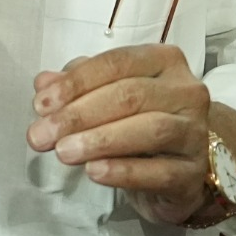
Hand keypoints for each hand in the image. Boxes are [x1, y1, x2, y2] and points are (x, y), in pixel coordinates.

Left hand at [27, 44, 212, 221]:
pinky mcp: (194, 174)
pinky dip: (124, 171)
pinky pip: (160, 171)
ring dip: (100, 140)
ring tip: (63, 152)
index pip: (117, 63)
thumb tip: (43, 84)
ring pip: (150, 129)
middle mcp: (186, 92)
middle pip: (131, 95)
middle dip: (79, 114)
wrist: (181, 169)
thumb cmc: (141, 123)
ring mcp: (195, 133)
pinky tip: (94, 171)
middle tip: (42, 135)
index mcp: (164, 61)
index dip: (76, 82)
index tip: (41, 104)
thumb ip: (78, 86)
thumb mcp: (109, 97)